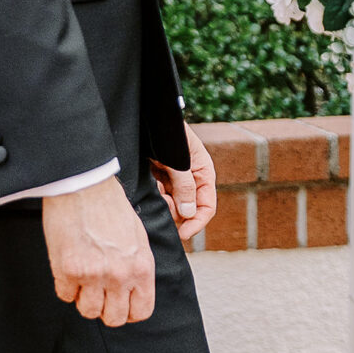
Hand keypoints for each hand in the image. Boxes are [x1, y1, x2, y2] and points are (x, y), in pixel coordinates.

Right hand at [43, 177, 155, 325]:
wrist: (84, 186)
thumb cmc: (111, 207)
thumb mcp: (138, 238)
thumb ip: (137, 267)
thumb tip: (133, 289)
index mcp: (142, 267)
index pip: (142, 311)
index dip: (130, 311)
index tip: (121, 304)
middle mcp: (120, 275)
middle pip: (115, 319)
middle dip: (106, 310)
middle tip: (100, 294)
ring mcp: (93, 275)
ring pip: (89, 312)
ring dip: (85, 299)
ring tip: (84, 281)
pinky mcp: (68, 271)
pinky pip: (65, 296)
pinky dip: (66, 287)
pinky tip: (69, 269)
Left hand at [152, 124, 217, 239]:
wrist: (147, 117)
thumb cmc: (167, 133)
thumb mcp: (178, 160)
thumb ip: (185, 186)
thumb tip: (188, 213)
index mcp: (203, 174)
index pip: (206, 206)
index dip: (197, 223)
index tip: (183, 235)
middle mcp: (191, 180)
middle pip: (187, 210)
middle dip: (175, 212)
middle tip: (162, 200)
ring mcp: (174, 181)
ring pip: (172, 206)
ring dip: (163, 204)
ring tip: (154, 187)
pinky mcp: (159, 180)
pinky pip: (159, 198)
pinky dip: (154, 197)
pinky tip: (150, 185)